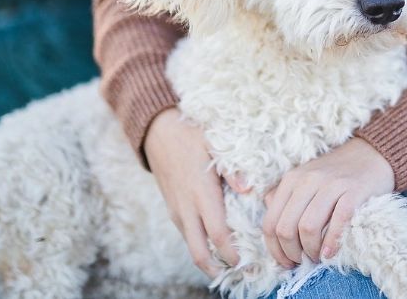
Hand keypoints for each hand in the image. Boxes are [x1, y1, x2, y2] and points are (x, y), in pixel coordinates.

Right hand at [144, 107, 239, 276]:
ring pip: (191, 246)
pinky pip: (187, 235)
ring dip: (209, 260)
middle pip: (199, 252)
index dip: (231, 253)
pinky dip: (201, 246)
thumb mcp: (214, 144)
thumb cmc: (190, 136)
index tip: (246, 263)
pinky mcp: (173, 210)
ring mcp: (177, 210)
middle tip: (238, 273)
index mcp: (201, 193)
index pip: (217, 234)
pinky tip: (216, 245)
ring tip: (231, 264)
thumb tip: (249, 189)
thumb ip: (232, 168)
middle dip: (217, 269)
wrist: (157, 132)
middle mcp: (187, 207)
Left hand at [261, 138, 393, 266]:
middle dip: (292, 253)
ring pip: (308, 227)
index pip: (270, 223)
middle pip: (286, 228)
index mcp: (291, 180)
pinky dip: (332, 243)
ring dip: (310, 251)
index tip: (286, 262)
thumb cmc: (335, 176)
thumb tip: (271, 229)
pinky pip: (338, 221)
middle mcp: (307, 180)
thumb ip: (283, 199)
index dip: (275, 250)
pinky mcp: (354, 191)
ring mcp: (331, 184)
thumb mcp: (304, 181)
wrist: (371, 155)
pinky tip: (330, 253)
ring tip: (317, 258)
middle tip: (303, 262)